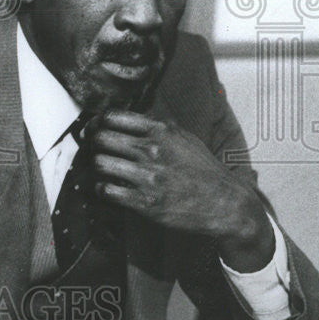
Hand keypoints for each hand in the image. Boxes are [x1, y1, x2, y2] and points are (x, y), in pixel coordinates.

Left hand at [87, 110, 275, 271]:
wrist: (225, 203)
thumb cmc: (204, 170)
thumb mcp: (185, 138)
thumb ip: (158, 126)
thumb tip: (130, 117)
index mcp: (161, 131)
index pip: (113, 117)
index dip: (98, 122)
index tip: (94, 127)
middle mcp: (152, 150)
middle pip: (101, 138)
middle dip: (93, 142)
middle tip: (94, 148)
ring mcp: (148, 177)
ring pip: (100, 163)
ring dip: (97, 165)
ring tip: (102, 168)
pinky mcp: (145, 202)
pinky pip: (107, 190)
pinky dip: (102, 188)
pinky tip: (107, 187)